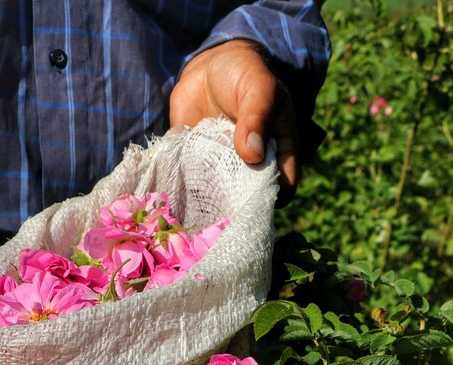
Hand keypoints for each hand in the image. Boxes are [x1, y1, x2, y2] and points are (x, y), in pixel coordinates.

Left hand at [170, 39, 298, 205]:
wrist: (210, 66)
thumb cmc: (245, 74)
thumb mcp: (258, 88)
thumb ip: (257, 117)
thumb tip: (254, 155)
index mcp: (277, 150)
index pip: (282, 186)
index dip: (270, 198)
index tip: (251, 202)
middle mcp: (251, 166)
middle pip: (246, 198)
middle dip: (234, 208)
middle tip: (217, 210)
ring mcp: (222, 167)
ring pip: (216, 196)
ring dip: (205, 204)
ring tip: (192, 208)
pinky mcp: (195, 163)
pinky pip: (189, 182)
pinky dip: (180, 189)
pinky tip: (171, 196)